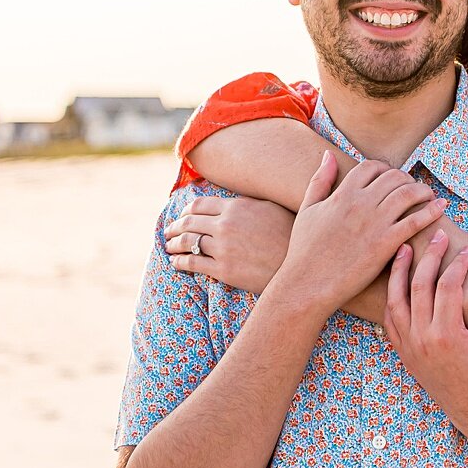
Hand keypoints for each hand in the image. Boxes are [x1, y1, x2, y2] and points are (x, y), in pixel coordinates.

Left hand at [163, 196, 293, 294]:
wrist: (299, 264)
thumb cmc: (290, 234)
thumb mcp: (272, 207)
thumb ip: (249, 202)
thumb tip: (235, 197)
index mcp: (237, 207)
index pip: (199, 204)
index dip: (186, 211)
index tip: (182, 216)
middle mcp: (226, 225)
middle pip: (188, 222)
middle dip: (174, 227)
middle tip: (168, 231)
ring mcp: (223, 248)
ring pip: (187, 242)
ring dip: (173, 244)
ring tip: (169, 246)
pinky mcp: (224, 269)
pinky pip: (193, 263)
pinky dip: (179, 262)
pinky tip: (175, 262)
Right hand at [274, 154, 445, 316]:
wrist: (308, 285)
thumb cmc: (305, 251)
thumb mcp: (308, 210)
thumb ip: (319, 180)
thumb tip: (328, 155)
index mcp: (342, 194)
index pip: (371, 167)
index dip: (385, 169)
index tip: (392, 178)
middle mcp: (360, 203)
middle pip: (394, 177)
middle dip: (407, 178)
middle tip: (413, 187)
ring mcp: (374, 223)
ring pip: (408, 194)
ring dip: (423, 190)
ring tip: (429, 195)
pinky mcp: (386, 244)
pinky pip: (415, 221)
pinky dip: (431, 211)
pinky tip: (440, 208)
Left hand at [383, 231, 467, 438]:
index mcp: (448, 334)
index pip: (448, 285)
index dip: (459, 263)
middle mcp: (423, 339)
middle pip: (419, 285)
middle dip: (430, 256)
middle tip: (440, 237)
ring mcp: (409, 347)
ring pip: (396, 300)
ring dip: (399, 272)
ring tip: (405, 249)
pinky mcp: (403, 352)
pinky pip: (390, 319)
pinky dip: (392, 297)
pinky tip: (399, 281)